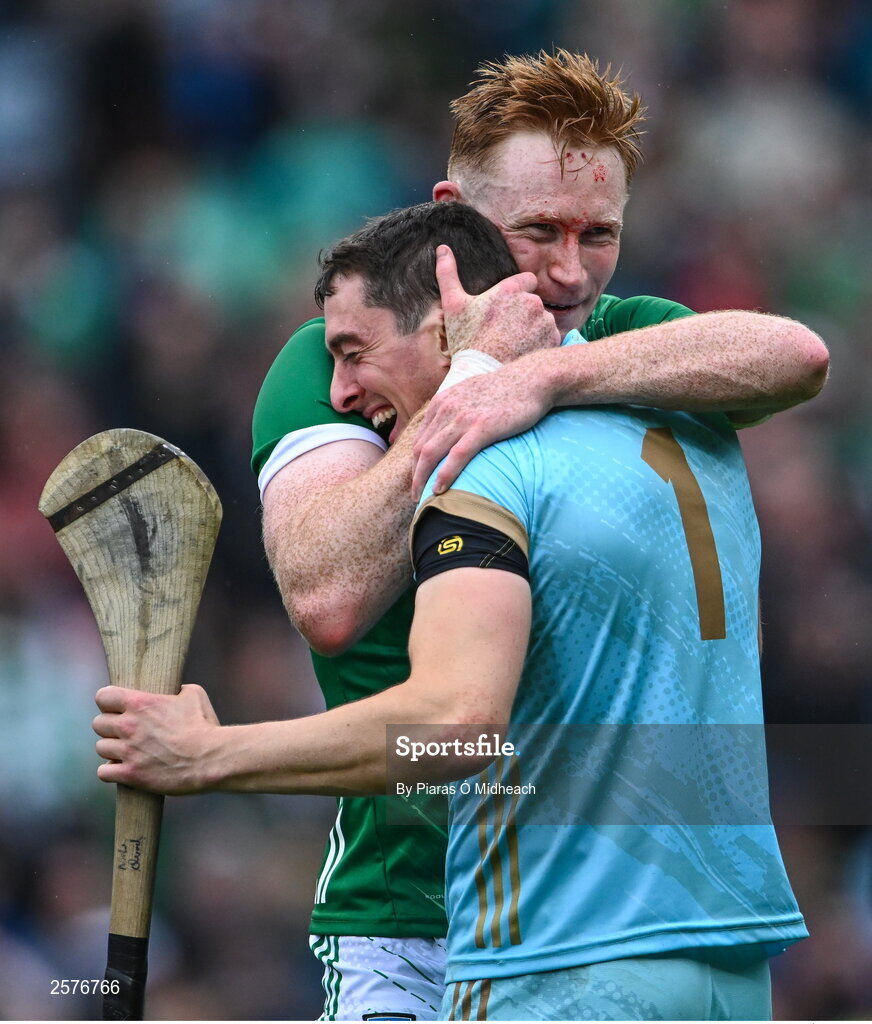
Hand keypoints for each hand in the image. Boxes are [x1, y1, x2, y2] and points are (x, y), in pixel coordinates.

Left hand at [94, 684, 220, 793]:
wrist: (210, 758)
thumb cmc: (204, 726)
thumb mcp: (194, 695)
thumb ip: (177, 690)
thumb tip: (175, 691)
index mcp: (141, 703)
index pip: (103, 697)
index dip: (109, 702)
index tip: (117, 708)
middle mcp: (129, 726)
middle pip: (98, 724)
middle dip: (110, 727)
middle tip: (124, 733)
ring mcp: (128, 751)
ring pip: (100, 748)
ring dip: (112, 750)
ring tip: (126, 752)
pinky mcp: (131, 774)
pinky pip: (103, 772)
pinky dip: (111, 771)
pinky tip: (122, 769)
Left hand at [412, 353, 553, 497]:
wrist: (532, 379)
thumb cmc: (505, 390)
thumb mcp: (470, 394)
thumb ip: (455, 410)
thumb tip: (448, 430)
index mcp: (441, 402)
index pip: (420, 439)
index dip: (415, 464)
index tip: (418, 481)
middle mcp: (446, 408)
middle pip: (420, 449)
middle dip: (415, 475)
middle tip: (415, 496)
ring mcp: (463, 417)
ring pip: (431, 453)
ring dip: (423, 479)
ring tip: (422, 499)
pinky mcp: (482, 426)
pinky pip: (457, 455)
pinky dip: (445, 474)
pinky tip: (439, 490)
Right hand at [436, 245, 560, 359]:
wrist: (482, 376)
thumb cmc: (466, 341)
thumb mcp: (453, 306)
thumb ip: (448, 274)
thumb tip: (442, 248)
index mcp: (511, 290)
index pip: (527, 280)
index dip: (517, 293)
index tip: (506, 310)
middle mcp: (532, 302)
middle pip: (534, 302)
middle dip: (523, 313)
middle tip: (505, 332)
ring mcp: (544, 322)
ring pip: (543, 319)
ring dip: (533, 328)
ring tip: (514, 344)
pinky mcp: (553, 340)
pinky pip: (551, 336)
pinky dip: (541, 343)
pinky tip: (524, 352)